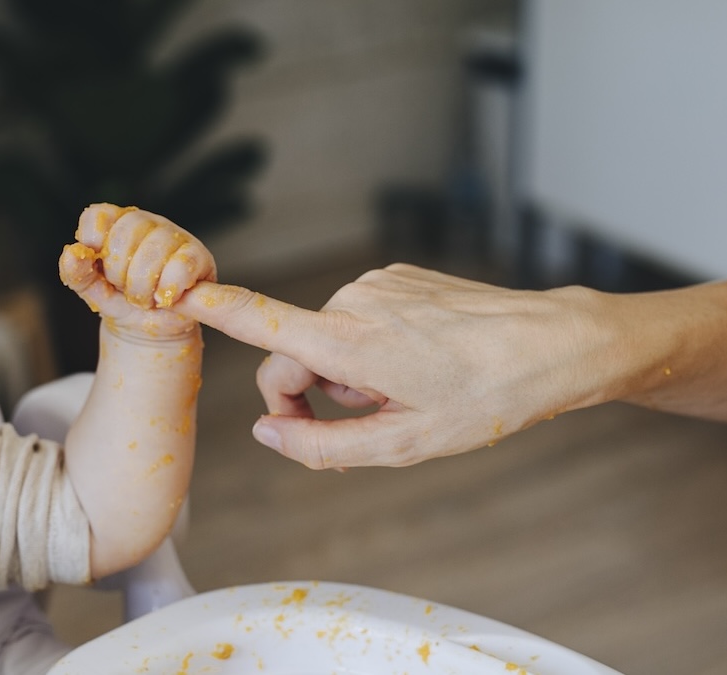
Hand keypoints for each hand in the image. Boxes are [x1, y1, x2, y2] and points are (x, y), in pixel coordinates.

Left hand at [60, 204, 215, 338]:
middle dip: (120, 274)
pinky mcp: (197, 256)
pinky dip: (167, 288)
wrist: (152, 329)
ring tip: (145, 299)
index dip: (93, 241)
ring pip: (153, 251)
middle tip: (126, 290)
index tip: (98, 266)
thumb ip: (76, 273)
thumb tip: (71, 253)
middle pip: (125, 233)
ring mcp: (174, 236)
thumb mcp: (93, 291)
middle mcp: (146, 223)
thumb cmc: (122, 302)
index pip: (98, 216)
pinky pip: (181, 265)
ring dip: (142, 287)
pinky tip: (164, 298)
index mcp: (116, 224)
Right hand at [176, 264, 639, 468]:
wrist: (553, 345)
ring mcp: (379, 283)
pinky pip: (362, 318)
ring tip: (406, 394)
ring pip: (330, 338)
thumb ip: (321, 447)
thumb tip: (269, 434)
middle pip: (294, 353)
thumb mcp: (402, 445)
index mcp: (347, 342)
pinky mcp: (400, 276)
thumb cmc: (484, 398)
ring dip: (349, 373)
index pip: (260, 321)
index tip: (173, 293)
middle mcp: (354, 301)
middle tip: (364, 428)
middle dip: (312, 395)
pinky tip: (421, 365)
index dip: (213, 310)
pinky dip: (373, 347)